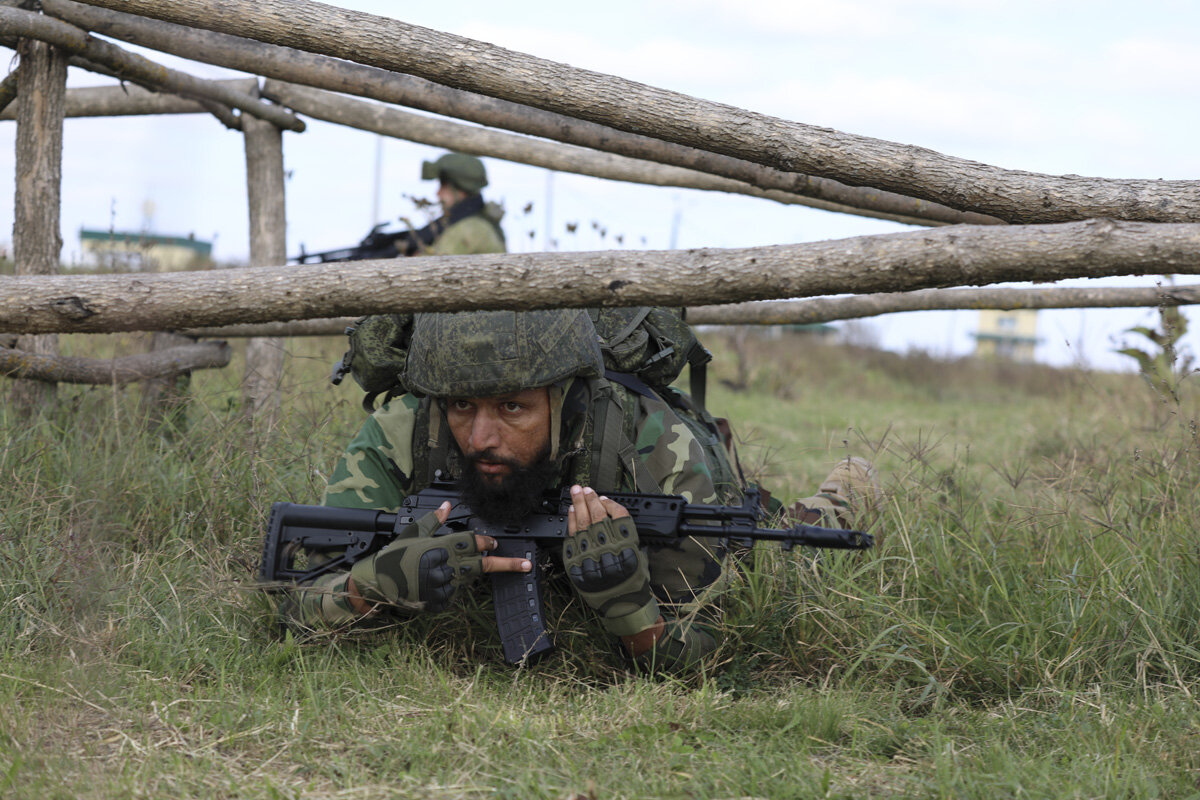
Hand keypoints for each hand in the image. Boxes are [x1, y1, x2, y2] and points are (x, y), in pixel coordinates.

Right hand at [348, 501, 530, 613]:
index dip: (487, 543)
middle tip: (526, 564)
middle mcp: (445, 566)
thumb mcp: (413, 533)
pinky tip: (435, 584)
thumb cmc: (395, 555)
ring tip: (443, 572)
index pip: (473, 543)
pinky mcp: (439, 602)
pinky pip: (454, 595)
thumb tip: (448, 506)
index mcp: (440, 546)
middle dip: (506, 564)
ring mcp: (443, 586)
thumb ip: (435, 521)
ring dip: (464, 576)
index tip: (495, 543)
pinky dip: (450, 590)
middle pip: (482, 565)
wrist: (378, 582)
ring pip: (468, 580)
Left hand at [561, 486, 658, 637]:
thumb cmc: (631, 580)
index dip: (609, 503)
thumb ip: (627, 534)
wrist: (618, 602)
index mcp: (626, 542)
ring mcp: (589, 552)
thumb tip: (612, 513)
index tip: (603, 498)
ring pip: (583, 522)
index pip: (617, 514)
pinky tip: (571, 512)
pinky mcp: (577, 559)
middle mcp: (607, 545)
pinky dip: (571, 522)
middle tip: (584, 488)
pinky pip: (572, 536)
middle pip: (597, 514)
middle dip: (590, 498)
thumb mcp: (638, 554)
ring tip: (576, 492)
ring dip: (579, 504)